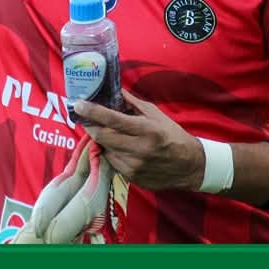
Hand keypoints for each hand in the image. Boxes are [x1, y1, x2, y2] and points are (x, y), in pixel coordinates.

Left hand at [73, 90, 205, 190]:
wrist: (189, 166)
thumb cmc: (171, 135)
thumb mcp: (155, 114)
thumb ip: (132, 103)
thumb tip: (114, 91)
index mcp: (146, 129)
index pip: (112, 119)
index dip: (92, 111)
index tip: (79, 104)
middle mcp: (139, 149)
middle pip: (102, 137)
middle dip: (91, 126)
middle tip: (86, 118)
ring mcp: (134, 166)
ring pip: (105, 150)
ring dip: (103, 140)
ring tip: (109, 132)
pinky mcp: (132, 178)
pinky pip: (112, 162)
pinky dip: (112, 153)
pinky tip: (120, 147)